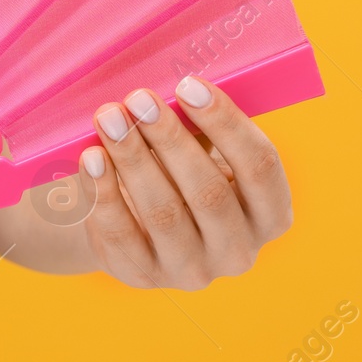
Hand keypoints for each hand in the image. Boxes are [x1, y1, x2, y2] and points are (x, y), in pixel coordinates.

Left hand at [78, 76, 291, 289]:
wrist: (133, 225)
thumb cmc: (178, 174)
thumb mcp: (202, 155)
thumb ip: (201, 129)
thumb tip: (178, 86)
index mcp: (269, 214)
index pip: (261, 167)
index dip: (226, 123)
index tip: (187, 86)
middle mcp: (238, 251)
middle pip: (209, 192)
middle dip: (171, 139)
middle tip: (139, 98)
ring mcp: (191, 270)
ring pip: (163, 213)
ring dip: (133, 158)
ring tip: (109, 118)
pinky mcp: (143, 275)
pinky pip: (121, 233)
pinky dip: (103, 192)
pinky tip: (92, 156)